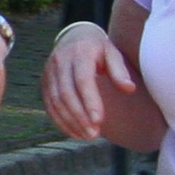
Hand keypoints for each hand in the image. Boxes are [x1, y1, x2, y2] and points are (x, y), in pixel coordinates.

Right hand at [40, 22, 134, 140]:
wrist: (73, 38)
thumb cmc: (98, 49)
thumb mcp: (112, 53)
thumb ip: (120, 71)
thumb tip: (129, 89)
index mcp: (80, 52)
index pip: (83, 80)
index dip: (90, 101)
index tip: (99, 121)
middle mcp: (60, 61)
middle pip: (67, 94)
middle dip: (80, 116)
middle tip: (94, 134)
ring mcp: (49, 73)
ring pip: (56, 102)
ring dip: (70, 122)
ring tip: (87, 136)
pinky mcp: (44, 83)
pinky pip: (49, 105)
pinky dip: (61, 121)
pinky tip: (74, 132)